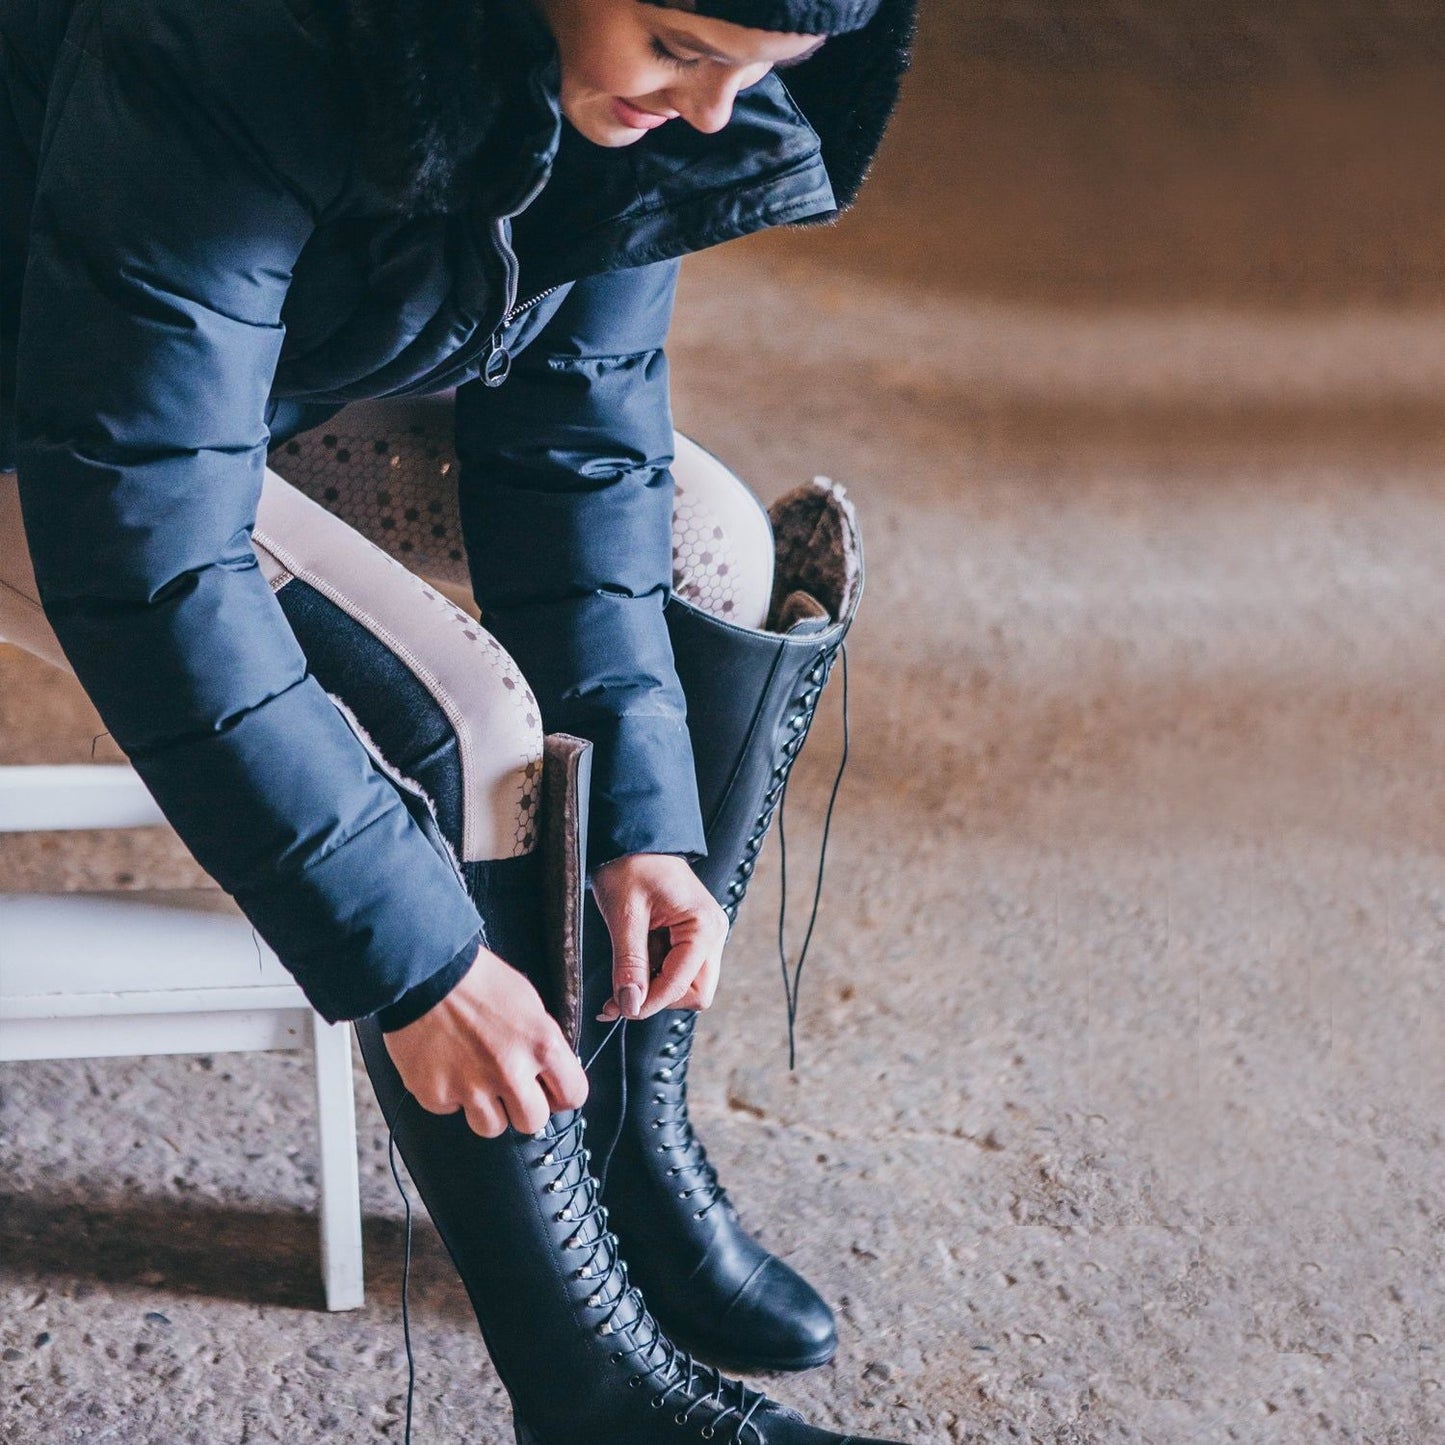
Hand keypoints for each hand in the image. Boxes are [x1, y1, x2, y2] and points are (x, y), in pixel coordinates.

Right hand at [382, 944, 588, 1137]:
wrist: (424, 971)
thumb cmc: (476, 978)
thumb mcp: (527, 1001)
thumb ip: (542, 1041)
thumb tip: (550, 1069)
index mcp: (541, 1045)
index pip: (573, 1095)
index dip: (562, 1094)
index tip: (551, 1091)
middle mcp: (510, 1072)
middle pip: (533, 1122)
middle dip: (524, 1107)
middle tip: (510, 1087)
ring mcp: (471, 1088)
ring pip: (492, 1127)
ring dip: (487, 1109)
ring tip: (476, 1079)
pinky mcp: (435, 1095)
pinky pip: (451, 1111)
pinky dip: (450, 1095)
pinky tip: (446, 1066)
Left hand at [590, 853, 728, 1022]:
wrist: (635, 837)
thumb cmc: (631, 865)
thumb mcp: (624, 914)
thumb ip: (630, 963)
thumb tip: (630, 1005)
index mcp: (703, 926)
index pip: (681, 986)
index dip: (648, 1002)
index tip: (616, 1009)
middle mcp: (713, 934)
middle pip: (695, 994)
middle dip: (658, 999)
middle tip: (621, 995)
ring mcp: (706, 936)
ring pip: (688, 987)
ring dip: (654, 990)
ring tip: (622, 979)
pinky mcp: (693, 937)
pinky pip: (679, 971)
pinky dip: (654, 978)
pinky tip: (630, 972)